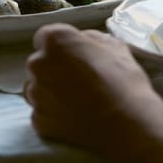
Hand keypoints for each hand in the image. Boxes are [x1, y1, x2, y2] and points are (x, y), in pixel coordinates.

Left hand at [24, 23, 162, 158]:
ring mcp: (36, 94)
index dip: (62, 46)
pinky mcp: (39, 120)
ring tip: (78, 101)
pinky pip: (43, 112)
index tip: (75, 56)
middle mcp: (38, 64)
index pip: (46, 37)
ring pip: (39, 88)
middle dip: (55, 68)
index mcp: (55, 40)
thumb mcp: (113, 45)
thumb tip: (82, 42)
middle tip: (80, 79)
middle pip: (41, 63)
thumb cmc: (122, 81)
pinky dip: (54, 114)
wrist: (127, 125)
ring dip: (52, 91)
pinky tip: (75, 116)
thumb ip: (89, 38)